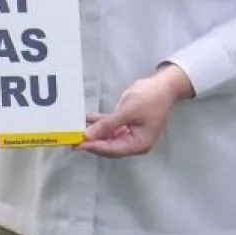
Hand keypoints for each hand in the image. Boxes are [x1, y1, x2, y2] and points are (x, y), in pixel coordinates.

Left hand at [77, 64, 192, 157]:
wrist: (163, 85)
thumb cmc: (150, 98)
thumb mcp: (127, 111)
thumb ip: (107, 125)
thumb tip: (88, 136)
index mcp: (139, 144)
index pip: (113, 149)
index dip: (94, 147)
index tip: (78, 144)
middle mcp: (134, 142)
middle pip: (109, 146)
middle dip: (92, 142)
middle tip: (72, 140)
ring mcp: (130, 133)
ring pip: (107, 137)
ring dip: (93, 133)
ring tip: (75, 131)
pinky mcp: (126, 123)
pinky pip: (109, 126)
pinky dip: (99, 122)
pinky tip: (86, 119)